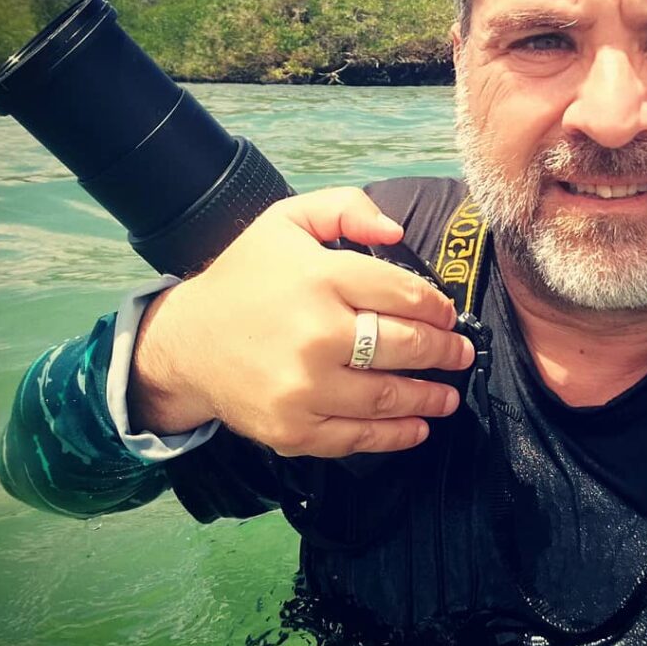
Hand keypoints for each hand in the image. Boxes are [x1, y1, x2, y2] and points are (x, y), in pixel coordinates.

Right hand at [127, 188, 474, 456]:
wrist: (184, 342)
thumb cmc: (244, 278)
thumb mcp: (286, 220)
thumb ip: (344, 208)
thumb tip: (397, 231)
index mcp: (319, 278)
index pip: (404, 293)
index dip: (436, 307)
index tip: (446, 314)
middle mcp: (316, 334)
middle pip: (405, 345)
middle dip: (444, 350)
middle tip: (461, 353)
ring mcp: (305, 388)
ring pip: (389, 395)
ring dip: (431, 396)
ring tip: (450, 394)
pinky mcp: (294, 430)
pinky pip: (359, 437)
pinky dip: (396, 435)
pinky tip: (418, 427)